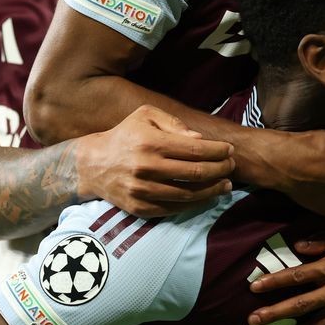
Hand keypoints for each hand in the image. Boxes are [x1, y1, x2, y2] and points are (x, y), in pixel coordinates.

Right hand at [76, 105, 234, 217]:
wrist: (93, 164)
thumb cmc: (125, 135)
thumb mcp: (145, 115)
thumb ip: (174, 123)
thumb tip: (200, 139)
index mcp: (151, 142)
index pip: (196, 149)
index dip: (218, 151)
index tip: (229, 150)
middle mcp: (147, 168)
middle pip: (196, 173)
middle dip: (220, 170)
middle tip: (231, 167)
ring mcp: (143, 191)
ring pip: (188, 195)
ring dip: (213, 191)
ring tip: (226, 185)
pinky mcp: (140, 208)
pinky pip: (174, 209)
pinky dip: (194, 204)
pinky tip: (206, 197)